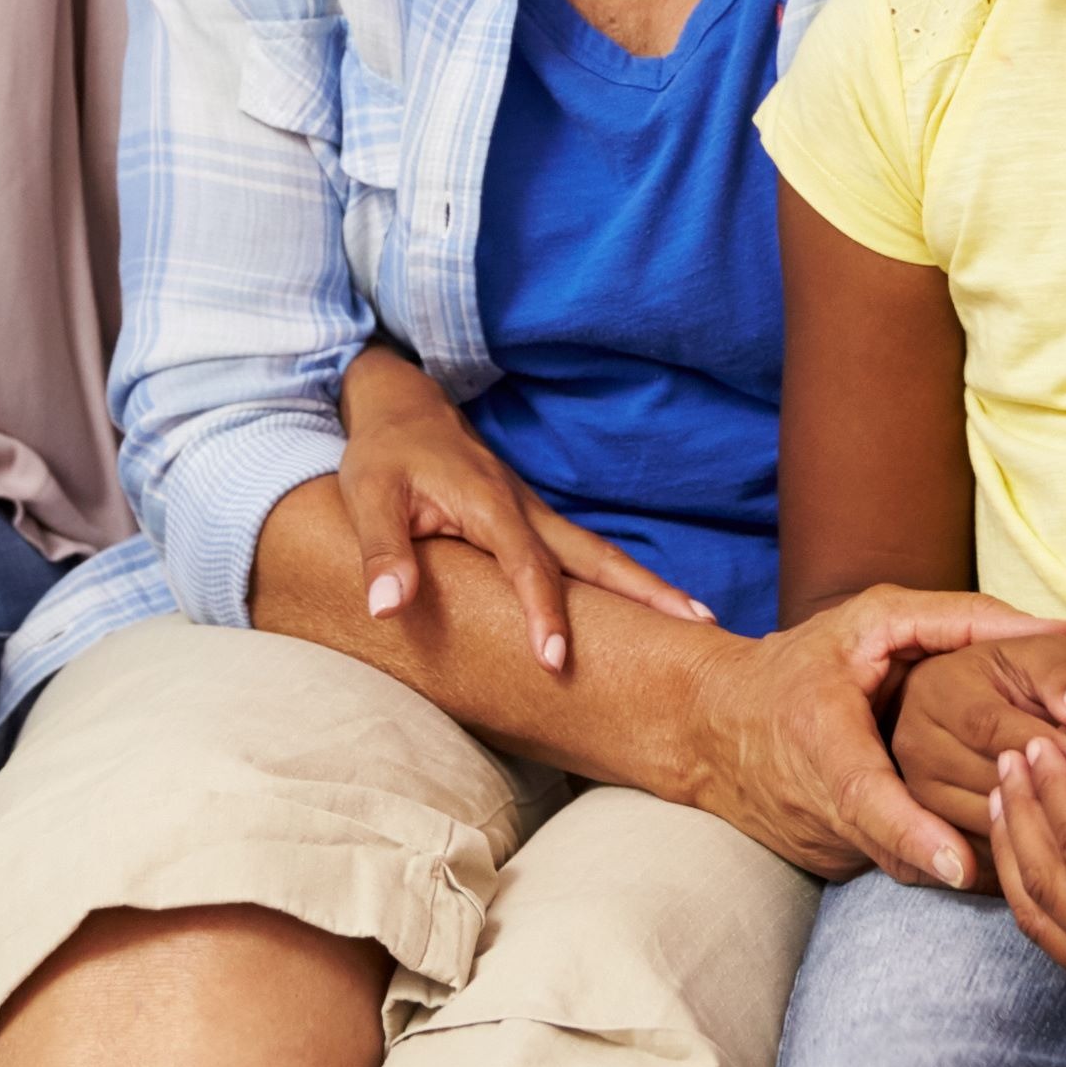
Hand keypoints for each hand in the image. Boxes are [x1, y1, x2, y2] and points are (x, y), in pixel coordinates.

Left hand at [335, 344, 708, 672]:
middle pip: (595, 555)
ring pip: (599, 554)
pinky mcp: (535, 521)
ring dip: (646, 587)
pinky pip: (584, 555)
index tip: (556, 660)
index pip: (526, 565)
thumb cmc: (386, 455)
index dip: (542, 612)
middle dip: (645, 591)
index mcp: (489, 504)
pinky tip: (645, 608)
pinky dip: (620, 580)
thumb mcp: (368, 498)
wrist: (406, 406)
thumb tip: (387, 608)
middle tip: (697, 627)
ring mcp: (536, 513)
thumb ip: (382, 552)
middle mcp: (525, 508)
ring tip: (697, 621)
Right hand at [682, 584, 1065, 887]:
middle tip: (1035, 843)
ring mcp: (823, 844)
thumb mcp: (872, 620)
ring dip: (963, 852)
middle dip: (967, 846)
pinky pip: (895, 868)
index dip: (911, 833)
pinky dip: (935, 855)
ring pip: (907, 865)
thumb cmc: (804, 664)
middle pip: (901, 845)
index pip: (865, 796)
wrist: (713, 729)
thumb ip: (961, 618)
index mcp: (821, 739)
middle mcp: (817, 805)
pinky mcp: (831, 866)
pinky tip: (977, 835)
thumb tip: (1059, 633)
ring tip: (1023, 834)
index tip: (959, 864)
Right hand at [890, 633, 1065, 843]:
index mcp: (935, 690)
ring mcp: (917, 786)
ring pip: (985, 819)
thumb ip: (1063, 677)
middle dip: (1046, 791)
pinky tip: (1061, 834)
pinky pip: (980, 847)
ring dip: (1039, 823)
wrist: (963, 699)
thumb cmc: (1008, 678)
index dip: (1043, 749)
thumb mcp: (1038, 657)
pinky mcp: (932, 823)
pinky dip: (1023, 845)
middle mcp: (915, 741)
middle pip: (987, 779)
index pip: (989, 728)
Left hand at [989, 736, 1065, 1012]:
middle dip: (1022, 812)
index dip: (1053, 787)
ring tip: (1004, 795)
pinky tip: (1026, 843)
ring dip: (1014, 851)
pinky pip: (1054, 938)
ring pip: (1035, 913)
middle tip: (1009, 759)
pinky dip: (1033, 888)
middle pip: (1045, 877)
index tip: (1038, 743)